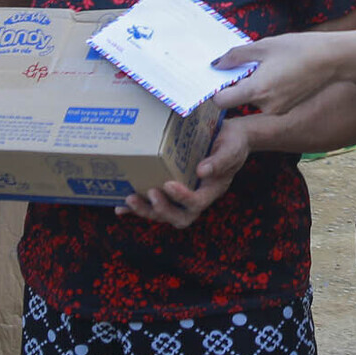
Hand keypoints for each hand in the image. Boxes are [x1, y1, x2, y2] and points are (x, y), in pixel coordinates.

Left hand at [119, 118, 250, 227]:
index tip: (168, 184)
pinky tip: (121, 207)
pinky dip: (138, 207)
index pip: (197, 203)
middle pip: (179, 217)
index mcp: (213, 190)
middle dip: (161, 210)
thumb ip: (219, 161)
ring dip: (146, 210)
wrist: (232, 137)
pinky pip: (154, 203)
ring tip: (129, 199)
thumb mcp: (231, 148)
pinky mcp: (172, 188)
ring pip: (164, 213)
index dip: (182, 198)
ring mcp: (184, 195)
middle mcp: (198, 197)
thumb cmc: (234, 142)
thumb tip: (201, 172)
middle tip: (148, 194)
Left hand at [212, 32, 339, 115]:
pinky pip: (267, 102)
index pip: (221, 101)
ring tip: (270, 67)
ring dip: (254, 86)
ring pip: (254, 100)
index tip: (221, 77)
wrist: (332, 59)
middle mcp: (265, 106)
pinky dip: (268, 90)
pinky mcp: (287, 109)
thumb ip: (236, 56)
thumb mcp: (263, 46)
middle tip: (249, 65)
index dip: (217, 90)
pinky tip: (280, 74)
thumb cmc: (298, 48)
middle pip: (238, 100)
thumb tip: (217, 64)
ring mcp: (278, 110)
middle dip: (239, 84)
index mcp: (257, 90)